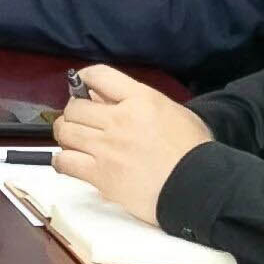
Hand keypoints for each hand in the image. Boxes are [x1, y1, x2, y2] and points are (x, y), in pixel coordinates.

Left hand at [51, 63, 212, 221]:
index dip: (83, 80)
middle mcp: (119, 120)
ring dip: (66, 135)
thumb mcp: (175, 112)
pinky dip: (63, 161)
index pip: (98, 75)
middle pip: (74, 106)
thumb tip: (105, 97)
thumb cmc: (194, 152)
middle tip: (80, 121)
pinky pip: (65, 162)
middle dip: (74, 112)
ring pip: (65, 132)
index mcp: (140, 99)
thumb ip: (140, 101)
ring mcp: (107, 148)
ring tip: (75, 141)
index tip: (80, 87)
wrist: (200, 188)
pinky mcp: (101, 175)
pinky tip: (71, 162)